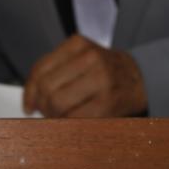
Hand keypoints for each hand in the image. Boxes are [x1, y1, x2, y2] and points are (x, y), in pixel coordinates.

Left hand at [24, 35, 145, 117]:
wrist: (139, 79)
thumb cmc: (103, 72)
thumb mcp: (80, 58)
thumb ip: (54, 71)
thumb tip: (30, 100)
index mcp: (78, 45)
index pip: (40, 70)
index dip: (29, 92)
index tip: (29, 105)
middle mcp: (90, 59)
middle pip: (47, 88)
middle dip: (42, 105)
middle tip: (47, 112)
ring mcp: (101, 80)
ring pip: (57, 104)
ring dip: (53, 115)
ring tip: (60, 116)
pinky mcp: (107, 103)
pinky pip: (74, 118)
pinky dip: (68, 123)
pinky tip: (72, 121)